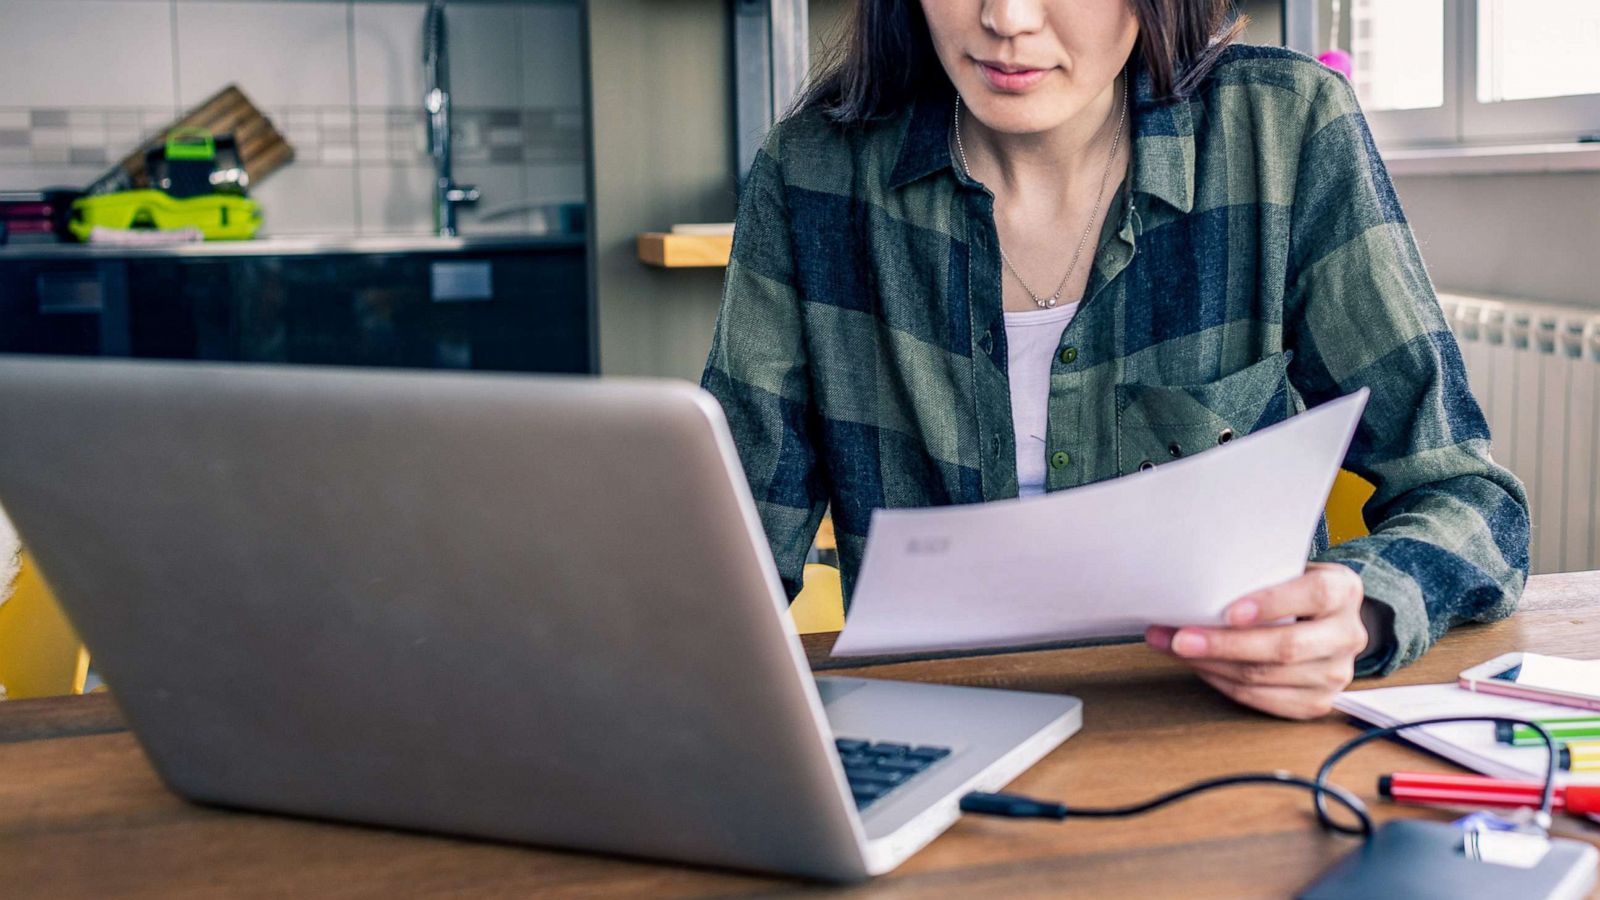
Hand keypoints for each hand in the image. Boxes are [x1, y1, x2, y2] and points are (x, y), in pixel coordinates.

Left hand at [1145, 563, 1368, 719]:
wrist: (1326, 622)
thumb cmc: (1293, 589)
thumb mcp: (1289, 570)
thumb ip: (1260, 575)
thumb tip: (1197, 584)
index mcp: (1344, 591)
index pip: (1314, 595)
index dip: (1271, 604)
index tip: (1230, 612)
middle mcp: (1348, 635)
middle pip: (1285, 647)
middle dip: (1225, 644)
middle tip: (1180, 638)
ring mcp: (1335, 674)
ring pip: (1265, 676)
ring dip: (1212, 664)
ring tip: (1175, 648)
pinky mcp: (1316, 702)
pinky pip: (1260, 698)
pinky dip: (1222, 682)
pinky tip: (1198, 666)